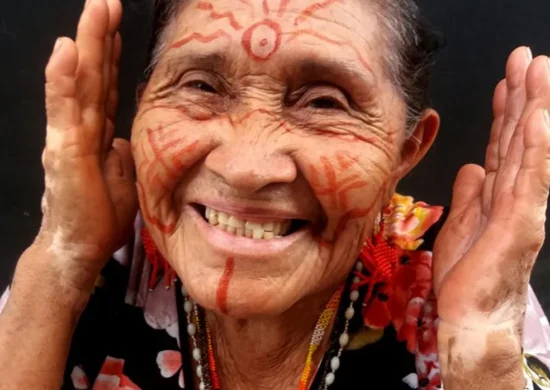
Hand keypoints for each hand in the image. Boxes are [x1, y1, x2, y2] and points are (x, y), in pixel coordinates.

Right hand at [37, 0, 136, 292]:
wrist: (80, 248)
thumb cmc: (99, 215)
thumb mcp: (123, 178)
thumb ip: (123, 153)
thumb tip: (126, 138)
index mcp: (98, 132)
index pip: (105, 86)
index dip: (111, 55)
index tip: (118, 26)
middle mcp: (81, 127)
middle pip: (93, 74)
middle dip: (100, 36)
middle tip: (107, 2)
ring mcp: (70, 136)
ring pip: (79, 82)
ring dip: (86, 44)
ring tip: (95, 10)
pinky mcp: (64, 151)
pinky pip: (64, 110)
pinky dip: (63, 79)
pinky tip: (66, 51)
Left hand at [433, 48, 549, 328]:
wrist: (470, 314)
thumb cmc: (466, 275)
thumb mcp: (461, 222)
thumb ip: (469, 192)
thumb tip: (473, 166)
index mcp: (499, 194)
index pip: (503, 143)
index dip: (504, 111)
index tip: (506, 80)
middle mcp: (515, 195)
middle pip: (519, 137)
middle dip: (522, 96)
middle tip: (525, 59)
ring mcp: (522, 207)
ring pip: (527, 149)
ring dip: (532, 109)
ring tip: (536, 73)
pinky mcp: (521, 223)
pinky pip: (529, 179)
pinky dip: (533, 148)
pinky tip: (537, 120)